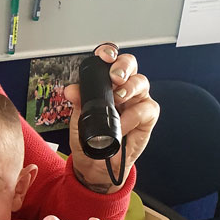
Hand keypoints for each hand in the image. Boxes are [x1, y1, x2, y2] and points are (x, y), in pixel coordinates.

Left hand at [65, 43, 159, 192]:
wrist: (95, 164)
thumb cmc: (89, 139)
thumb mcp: (78, 119)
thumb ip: (77, 102)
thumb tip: (71, 89)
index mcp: (105, 85)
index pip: (109, 62)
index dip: (109, 54)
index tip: (103, 56)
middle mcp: (123, 88)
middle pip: (129, 65)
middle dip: (122, 66)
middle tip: (114, 77)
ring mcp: (137, 101)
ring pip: (141, 82)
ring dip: (129, 88)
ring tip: (118, 99)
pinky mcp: (147, 117)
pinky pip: (146, 108)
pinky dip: (133, 115)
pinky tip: (122, 124)